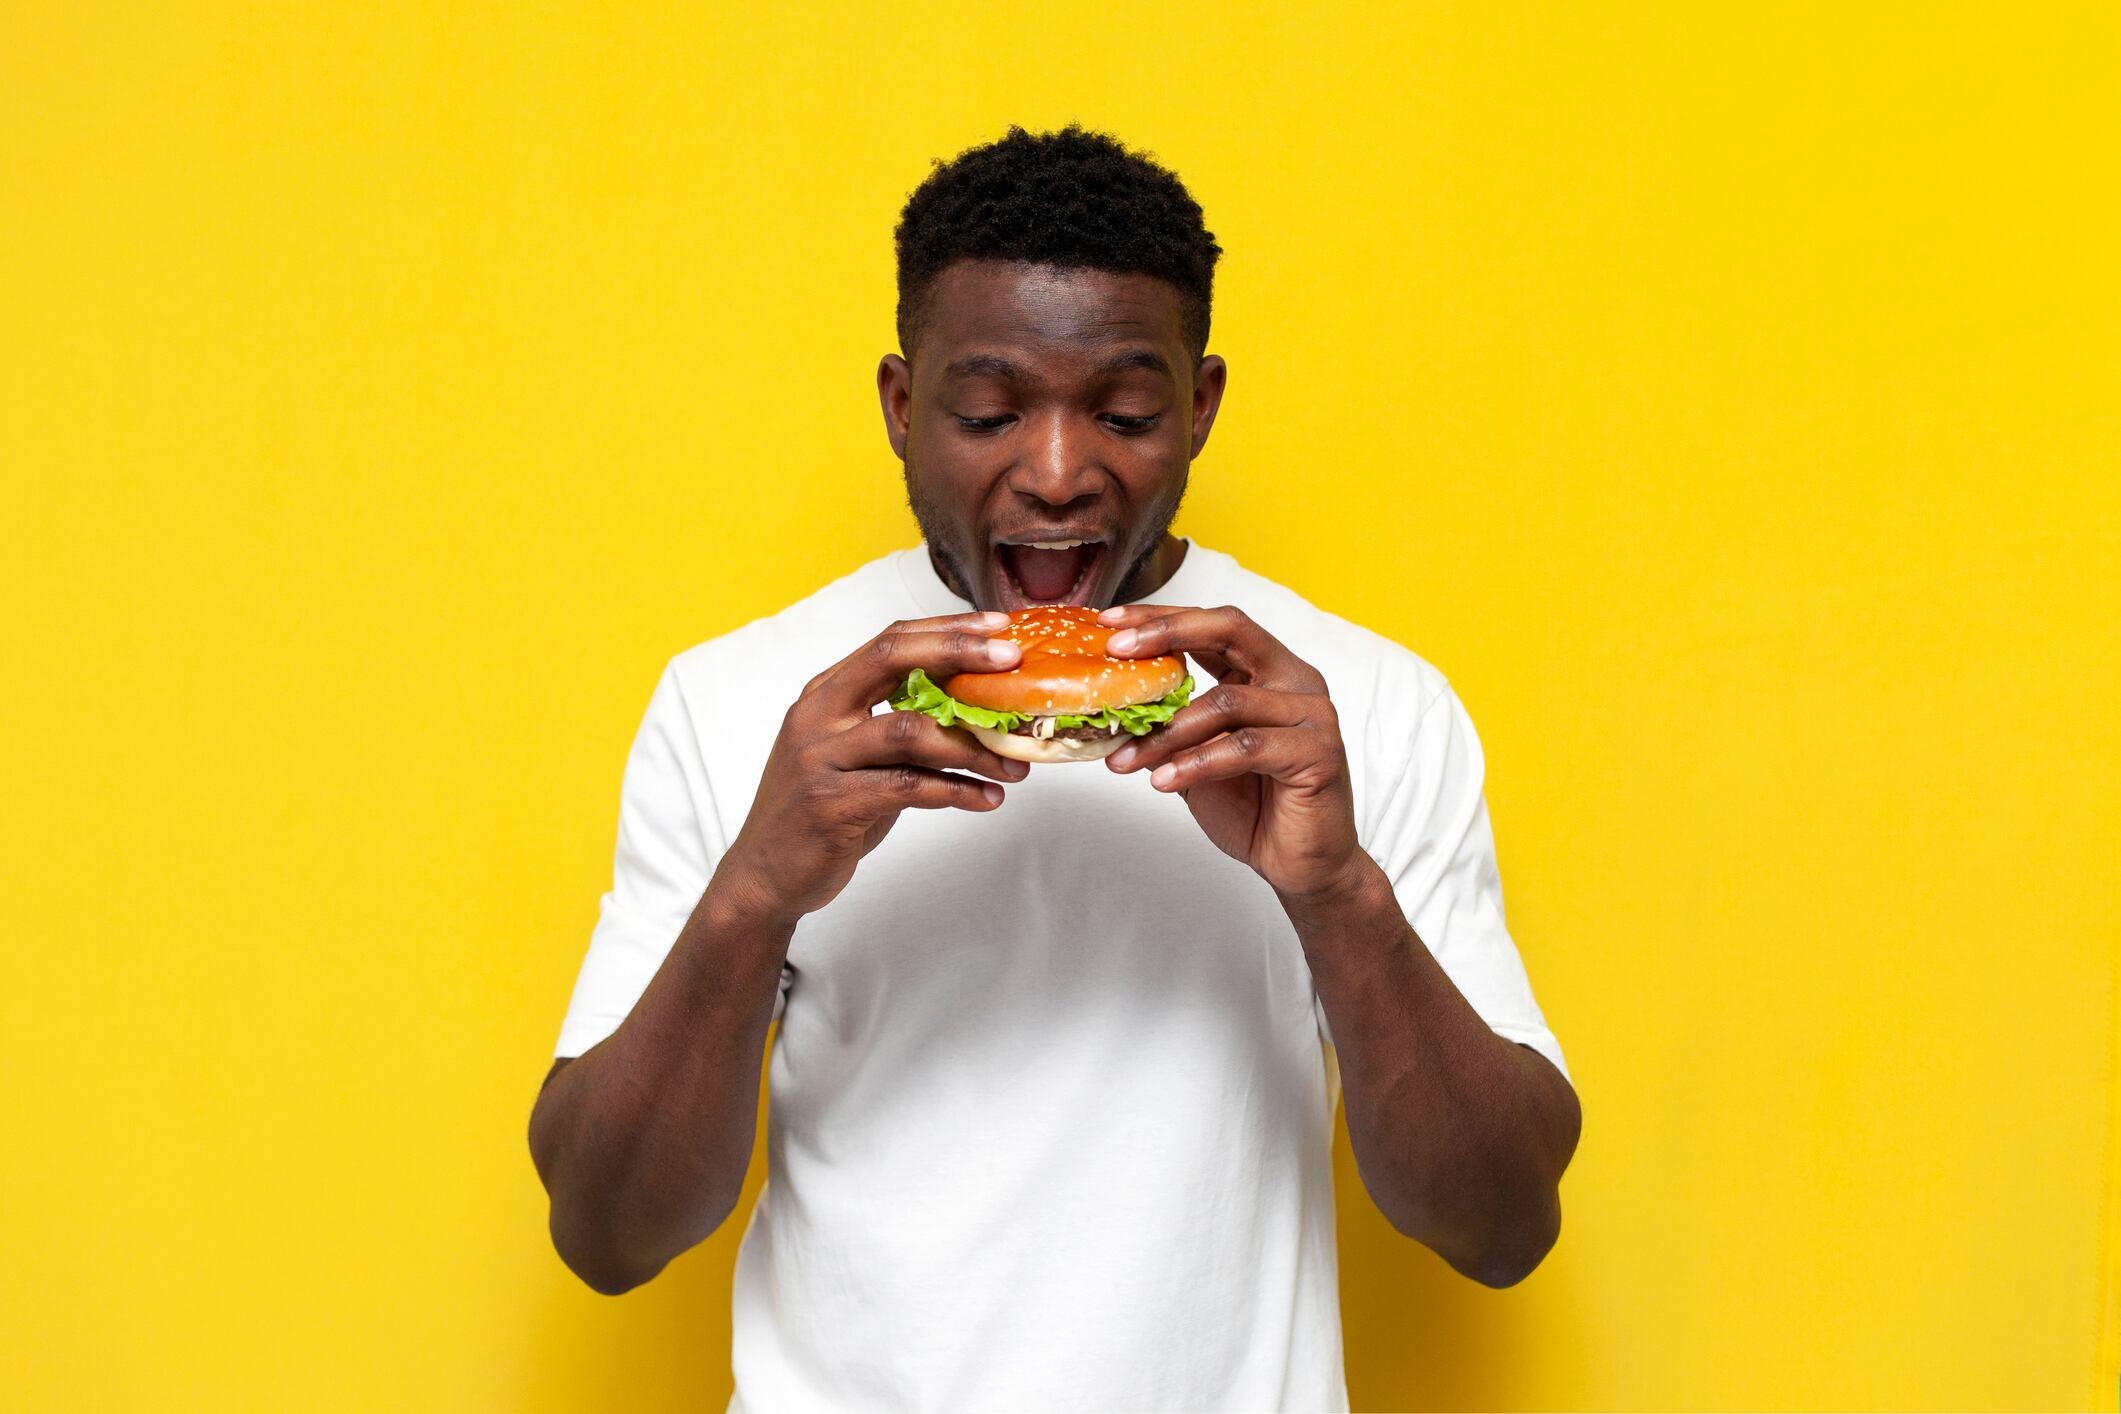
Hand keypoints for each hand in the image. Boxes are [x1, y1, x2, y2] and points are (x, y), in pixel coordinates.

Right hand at [716, 612, 1028, 921]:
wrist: (765, 874)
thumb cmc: (822, 809)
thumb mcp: (854, 754)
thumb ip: (897, 725)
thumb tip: (974, 707)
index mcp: (825, 693)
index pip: (890, 641)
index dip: (947, 630)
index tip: (998, 627)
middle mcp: (817, 716)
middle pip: (892, 660)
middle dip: (958, 654)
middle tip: (1011, 663)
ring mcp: (820, 759)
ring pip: (909, 732)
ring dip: (971, 747)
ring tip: (1014, 766)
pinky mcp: (831, 804)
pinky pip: (909, 787)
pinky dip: (957, 792)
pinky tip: (987, 799)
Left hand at [1098, 603, 1366, 900]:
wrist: (1298, 864)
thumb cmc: (1254, 807)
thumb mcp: (1195, 758)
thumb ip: (1168, 726)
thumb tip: (1109, 708)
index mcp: (1268, 671)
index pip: (1213, 627)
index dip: (1161, 618)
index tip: (1110, 622)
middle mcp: (1295, 680)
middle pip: (1229, 631)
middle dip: (1166, 634)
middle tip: (1116, 652)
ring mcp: (1311, 714)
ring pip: (1226, 701)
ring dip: (1167, 732)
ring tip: (1125, 758)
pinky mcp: (1319, 752)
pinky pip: (1245, 747)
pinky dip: (1196, 763)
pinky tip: (1164, 781)